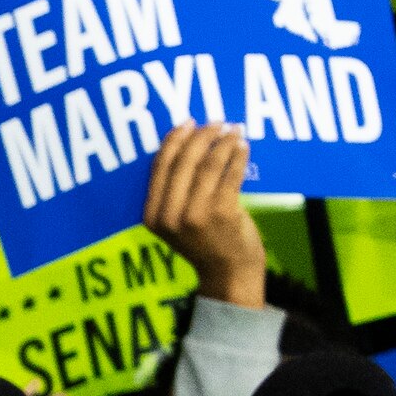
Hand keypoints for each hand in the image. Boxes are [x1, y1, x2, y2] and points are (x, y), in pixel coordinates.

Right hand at [137, 123, 267, 305]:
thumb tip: (187, 142)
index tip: (189, 122)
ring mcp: (195, 215)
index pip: (160, 167)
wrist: (228, 273)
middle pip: (184, 161)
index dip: (175, 140)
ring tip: (234, 131)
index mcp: (152, 216)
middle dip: (202, 136)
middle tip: (216, 122)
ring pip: (208, 164)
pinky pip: (230, 174)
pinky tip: (243, 146)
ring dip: (223, 142)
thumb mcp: (176, 221)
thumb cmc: (205, 242)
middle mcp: (170, 216)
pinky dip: (238, 156)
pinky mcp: (222, 214)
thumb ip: (174, 192)